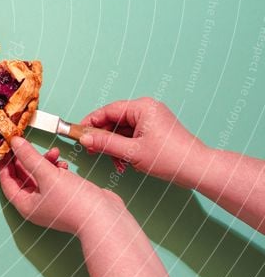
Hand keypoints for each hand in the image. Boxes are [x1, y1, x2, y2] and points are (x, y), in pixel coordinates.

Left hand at [0, 137, 123, 234]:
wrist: (104, 217)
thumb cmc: (74, 202)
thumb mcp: (47, 175)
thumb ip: (30, 157)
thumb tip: (14, 143)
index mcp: (26, 205)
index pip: (7, 182)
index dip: (5, 164)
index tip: (6, 148)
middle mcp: (36, 205)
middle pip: (24, 178)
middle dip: (27, 160)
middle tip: (28, 145)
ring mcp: (51, 202)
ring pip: (40, 177)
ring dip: (45, 162)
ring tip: (54, 152)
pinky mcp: (65, 198)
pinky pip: (54, 180)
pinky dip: (57, 169)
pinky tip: (64, 164)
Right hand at [79, 97, 206, 183]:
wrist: (198, 169)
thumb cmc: (171, 157)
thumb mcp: (132, 152)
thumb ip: (106, 143)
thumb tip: (85, 138)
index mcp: (142, 107)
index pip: (108, 110)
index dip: (91, 122)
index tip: (79, 133)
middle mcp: (147, 110)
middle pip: (114, 120)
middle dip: (104, 138)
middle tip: (92, 150)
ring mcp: (151, 120)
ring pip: (122, 130)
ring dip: (115, 146)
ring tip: (116, 163)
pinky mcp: (154, 130)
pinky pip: (132, 136)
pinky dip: (125, 148)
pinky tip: (125, 163)